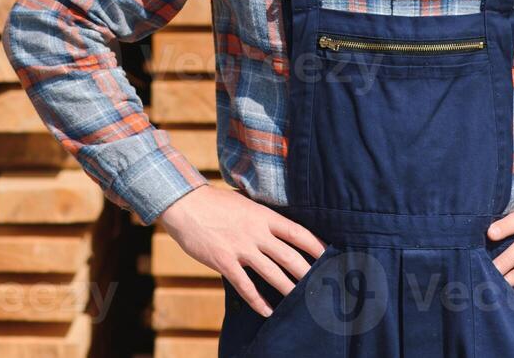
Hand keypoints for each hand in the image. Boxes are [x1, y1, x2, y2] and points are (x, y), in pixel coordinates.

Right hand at [159, 184, 327, 317]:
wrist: (185, 204)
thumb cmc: (214, 202)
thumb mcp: (244, 202)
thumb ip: (261, 215)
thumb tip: (279, 223)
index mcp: (263, 215)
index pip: (297, 232)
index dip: (315, 245)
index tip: (329, 256)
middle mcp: (256, 232)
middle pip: (290, 256)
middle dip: (308, 273)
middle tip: (321, 286)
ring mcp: (240, 248)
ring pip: (272, 273)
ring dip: (288, 289)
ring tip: (301, 302)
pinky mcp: (224, 261)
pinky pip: (245, 286)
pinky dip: (258, 301)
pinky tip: (268, 310)